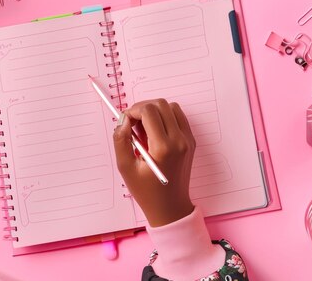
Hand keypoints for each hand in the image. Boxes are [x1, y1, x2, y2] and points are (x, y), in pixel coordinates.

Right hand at [113, 99, 195, 226]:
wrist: (170, 207)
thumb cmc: (147, 192)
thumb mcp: (126, 168)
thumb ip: (121, 141)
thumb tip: (122, 122)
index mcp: (163, 147)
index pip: (149, 111)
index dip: (133, 111)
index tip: (125, 122)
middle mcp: (179, 140)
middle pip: (161, 105)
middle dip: (143, 108)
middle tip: (132, 124)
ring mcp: (188, 140)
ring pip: (171, 107)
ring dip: (155, 111)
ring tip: (144, 129)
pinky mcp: (191, 141)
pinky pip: (179, 117)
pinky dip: (165, 117)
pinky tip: (155, 132)